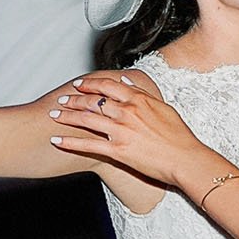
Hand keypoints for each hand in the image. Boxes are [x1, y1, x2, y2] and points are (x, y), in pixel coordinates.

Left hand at [47, 71, 208, 188]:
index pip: (107, 86)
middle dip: (73, 99)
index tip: (79, 84)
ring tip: (54, 115)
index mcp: (138, 99)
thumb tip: (126, 79)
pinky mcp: (117, 150)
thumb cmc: (179, 137)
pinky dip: (70, 142)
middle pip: (92, 100)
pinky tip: (57, 141)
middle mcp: (127, 112)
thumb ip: (143, 92)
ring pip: (86, 119)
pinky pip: (87, 144)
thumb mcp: (163, 107)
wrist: (185, 159)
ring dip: (67, 116)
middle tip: (61, 99)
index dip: (90, 84)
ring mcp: (121, 131)